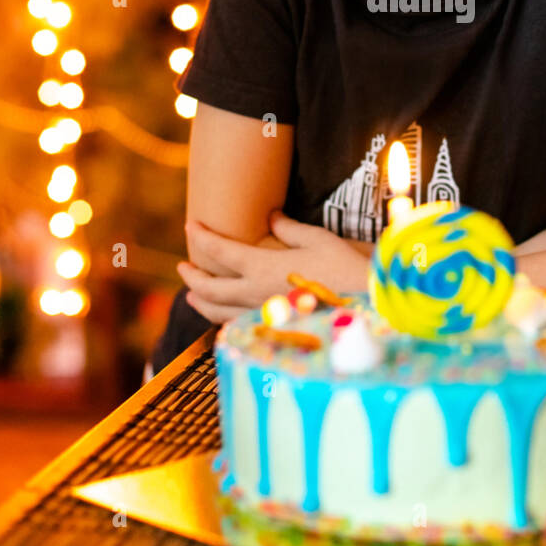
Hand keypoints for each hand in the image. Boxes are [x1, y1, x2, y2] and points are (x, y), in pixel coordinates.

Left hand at [180, 212, 369, 323]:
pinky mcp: (272, 330)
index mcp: (261, 267)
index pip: (219, 250)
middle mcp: (253, 294)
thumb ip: (288, 228)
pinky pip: (236, 325)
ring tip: (192, 295)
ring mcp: (260, 315)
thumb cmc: (343, 268)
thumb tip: (271, 216)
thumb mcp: (317, 239)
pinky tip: (222, 316)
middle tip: (182, 266)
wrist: (363, 306)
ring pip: (217, 312)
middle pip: (209, 287)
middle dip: (191, 276)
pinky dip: (221, 319)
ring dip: (200, 301)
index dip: (201, 236)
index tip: (189, 225)